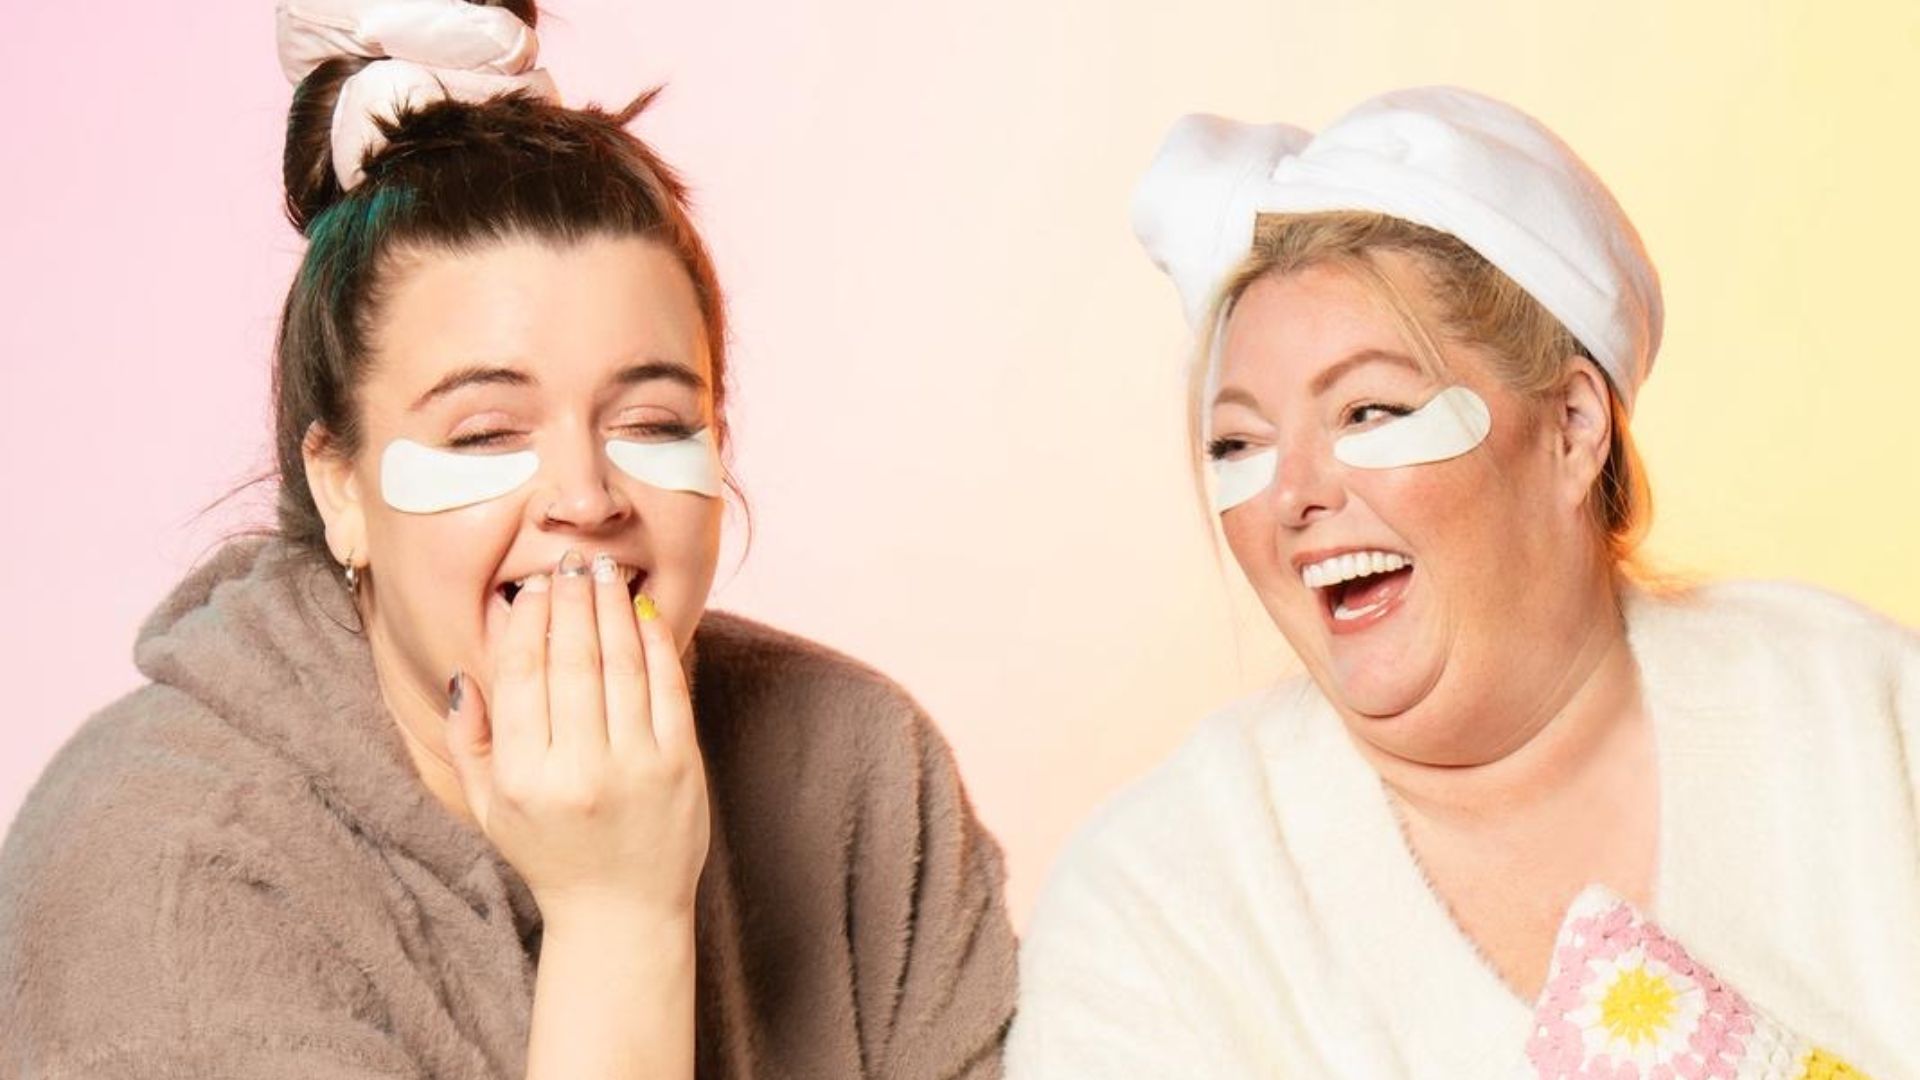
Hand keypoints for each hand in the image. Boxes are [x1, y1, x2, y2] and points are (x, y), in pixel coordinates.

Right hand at [445, 549, 708, 920]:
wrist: (622, 913)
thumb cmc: (550, 854)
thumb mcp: (489, 808)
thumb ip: (468, 742)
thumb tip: (464, 674)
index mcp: (523, 777)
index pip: (522, 674)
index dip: (528, 620)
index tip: (533, 588)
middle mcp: (577, 769)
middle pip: (573, 659)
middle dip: (571, 600)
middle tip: (570, 562)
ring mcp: (635, 766)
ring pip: (621, 664)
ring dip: (612, 608)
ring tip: (603, 573)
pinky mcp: (681, 766)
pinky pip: (667, 687)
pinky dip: (655, 643)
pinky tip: (642, 612)